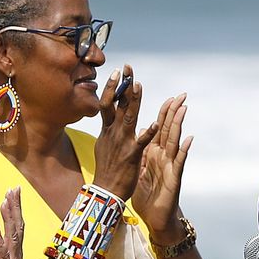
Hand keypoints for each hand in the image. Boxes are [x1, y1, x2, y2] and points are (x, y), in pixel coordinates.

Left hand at [0, 187, 26, 258]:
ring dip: (10, 220)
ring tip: (7, 203)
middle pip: (16, 226)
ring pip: (13, 238)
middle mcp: (15, 254)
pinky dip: (1, 244)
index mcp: (12, 250)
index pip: (13, 224)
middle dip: (15, 207)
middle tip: (15, 188)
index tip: (12, 188)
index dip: (13, 206)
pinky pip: (4, 257)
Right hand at [92, 62, 155, 197]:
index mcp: (107, 130)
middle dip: (123, 85)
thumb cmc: (106, 169)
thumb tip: (105, 119)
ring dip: (134, 101)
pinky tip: (156, 123)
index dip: (114, 87)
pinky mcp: (132, 155)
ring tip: (138, 85)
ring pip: (129, 117)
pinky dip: (148, 132)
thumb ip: (107, 130)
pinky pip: (142, 141)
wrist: (106, 190)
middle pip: (118, 105)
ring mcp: (123, 143)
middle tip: (128, 68)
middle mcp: (113, 133)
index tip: (119, 72)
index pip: (109, 103)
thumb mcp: (102, 145)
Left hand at [133, 93, 191, 243]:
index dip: (163, 113)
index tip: (167, 97)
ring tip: (183, 109)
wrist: (156, 218)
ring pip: (175, 141)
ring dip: (179, 125)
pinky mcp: (173, 178)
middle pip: (169, 130)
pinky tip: (188, 139)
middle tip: (180, 95)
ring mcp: (170, 166)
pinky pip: (178, 162)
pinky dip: (183, 150)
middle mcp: (164, 157)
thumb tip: (142, 131)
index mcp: (154, 153)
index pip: (159, 128)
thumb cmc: (148, 196)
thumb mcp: (141, 169)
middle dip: (173, 112)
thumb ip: (142, 150)